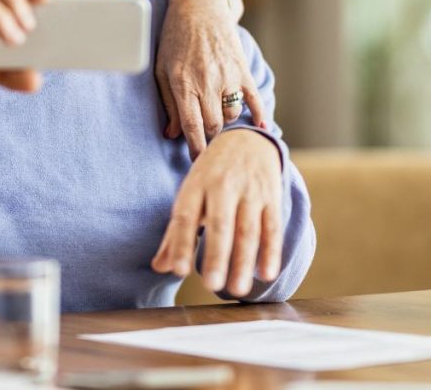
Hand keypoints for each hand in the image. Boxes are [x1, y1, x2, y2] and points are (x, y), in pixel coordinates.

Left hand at [151, 128, 281, 297]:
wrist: (245, 139)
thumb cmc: (210, 176)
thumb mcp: (190, 195)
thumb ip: (175, 233)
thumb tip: (158, 267)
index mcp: (196, 185)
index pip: (185, 216)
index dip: (181, 243)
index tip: (178, 270)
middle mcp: (222, 186)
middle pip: (219, 223)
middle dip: (216, 255)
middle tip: (212, 285)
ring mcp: (249, 190)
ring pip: (247, 229)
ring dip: (243, 261)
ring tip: (236, 290)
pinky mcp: (271, 196)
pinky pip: (272, 226)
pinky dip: (271, 251)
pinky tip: (266, 274)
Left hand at [155, 0, 265, 158]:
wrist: (199, 6)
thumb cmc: (174, 39)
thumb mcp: (162, 69)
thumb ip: (169, 102)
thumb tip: (173, 134)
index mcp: (182, 83)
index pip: (191, 126)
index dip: (196, 149)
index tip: (198, 164)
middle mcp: (206, 82)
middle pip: (213, 125)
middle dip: (210, 138)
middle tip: (208, 142)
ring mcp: (227, 75)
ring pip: (232, 115)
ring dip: (226, 122)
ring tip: (218, 119)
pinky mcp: (242, 69)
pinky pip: (254, 99)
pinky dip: (259, 115)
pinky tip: (261, 127)